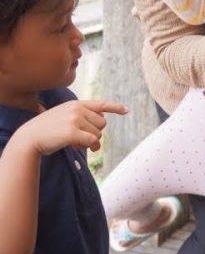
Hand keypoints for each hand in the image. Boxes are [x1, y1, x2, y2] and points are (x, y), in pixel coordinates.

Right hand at [11, 100, 127, 154]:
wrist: (29, 138)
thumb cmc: (47, 130)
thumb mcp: (63, 116)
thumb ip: (81, 115)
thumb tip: (102, 119)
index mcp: (75, 104)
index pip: (100, 104)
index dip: (115, 108)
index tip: (126, 111)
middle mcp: (77, 109)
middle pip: (102, 123)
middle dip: (96, 133)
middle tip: (82, 139)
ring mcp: (75, 119)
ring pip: (98, 133)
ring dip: (92, 141)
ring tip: (77, 144)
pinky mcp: (72, 132)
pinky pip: (93, 141)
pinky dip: (92, 147)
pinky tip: (83, 149)